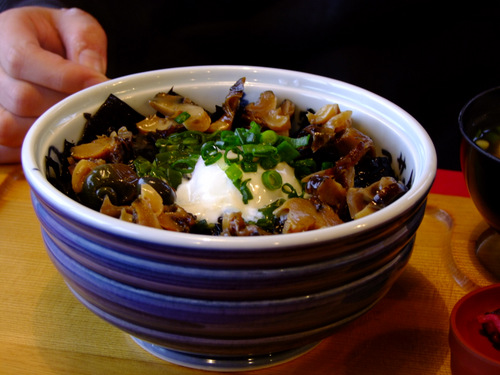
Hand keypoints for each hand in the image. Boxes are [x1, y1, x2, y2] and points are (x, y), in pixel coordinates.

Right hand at [0, 6, 107, 162]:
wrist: (38, 43)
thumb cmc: (57, 35)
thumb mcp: (77, 26)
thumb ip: (86, 44)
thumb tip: (95, 79)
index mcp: (6, 34)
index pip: (22, 59)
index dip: (64, 77)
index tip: (98, 84)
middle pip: (21, 98)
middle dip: (65, 107)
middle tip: (92, 107)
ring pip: (11, 127)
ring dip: (51, 130)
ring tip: (74, 120)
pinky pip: (4, 147)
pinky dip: (34, 147)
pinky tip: (57, 136)